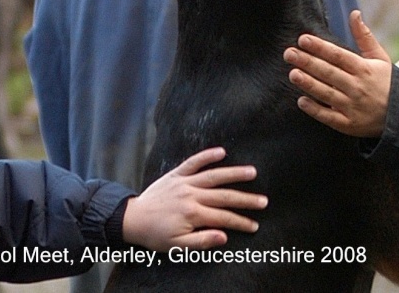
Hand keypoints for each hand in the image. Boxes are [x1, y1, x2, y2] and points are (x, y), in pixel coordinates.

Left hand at [122, 147, 267, 251]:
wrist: (134, 219)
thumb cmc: (156, 235)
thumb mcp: (178, 246)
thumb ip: (202, 241)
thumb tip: (225, 236)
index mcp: (193, 214)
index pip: (224, 218)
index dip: (241, 222)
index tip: (255, 225)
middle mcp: (191, 195)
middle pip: (224, 196)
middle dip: (246, 200)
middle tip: (264, 201)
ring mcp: (184, 183)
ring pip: (213, 176)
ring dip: (234, 173)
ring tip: (252, 172)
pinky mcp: (176, 174)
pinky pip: (193, 162)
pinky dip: (206, 156)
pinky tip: (222, 151)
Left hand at [284, 10, 391, 137]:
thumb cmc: (387, 82)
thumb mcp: (380, 58)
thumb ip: (364, 36)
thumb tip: (354, 12)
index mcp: (364, 69)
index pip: (338, 55)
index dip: (320, 47)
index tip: (303, 39)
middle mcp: (357, 87)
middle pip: (328, 72)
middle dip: (307, 62)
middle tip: (288, 53)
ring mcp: (353, 107)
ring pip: (326, 93)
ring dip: (308, 83)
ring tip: (292, 74)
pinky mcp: (349, 124)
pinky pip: (329, 117)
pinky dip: (315, 110)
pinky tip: (301, 101)